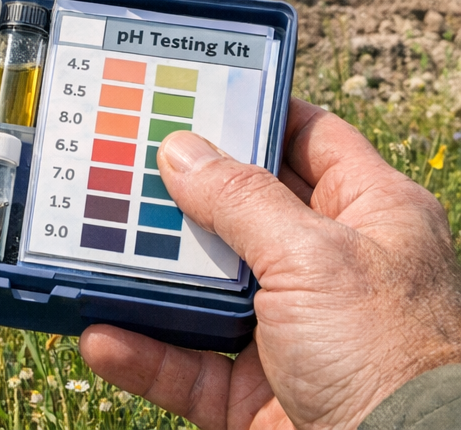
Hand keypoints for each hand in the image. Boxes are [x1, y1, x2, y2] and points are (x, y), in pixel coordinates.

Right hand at [81, 97, 460, 429]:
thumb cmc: (392, 357)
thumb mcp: (314, 257)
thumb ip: (242, 201)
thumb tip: (182, 151)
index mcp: (371, 217)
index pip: (310, 139)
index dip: (254, 113)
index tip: (191, 94)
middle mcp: (331, 270)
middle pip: (240, 214)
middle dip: (179, 196)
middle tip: (119, 164)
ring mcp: (291, 333)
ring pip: (203, 291)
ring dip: (148, 278)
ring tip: (95, 250)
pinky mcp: (257, 393)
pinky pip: (187, 367)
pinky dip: (144, 353)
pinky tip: (104, 335)